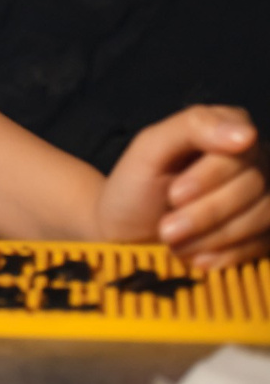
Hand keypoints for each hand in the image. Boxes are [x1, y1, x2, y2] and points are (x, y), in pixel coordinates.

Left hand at [98, 104, 268, 269]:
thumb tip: (248, 134)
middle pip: (254, 184)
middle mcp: (253, 160)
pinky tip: (194, 256)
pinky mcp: (265, 233)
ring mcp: (263, 197)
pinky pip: (263, 245)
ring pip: (263, 216)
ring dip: (212, 236)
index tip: (174, 196)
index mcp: (226, 127)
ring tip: (173, 241)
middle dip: (205, 212)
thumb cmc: (136, 186)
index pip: (241, 149)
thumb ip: (191, 127)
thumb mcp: (149, 149)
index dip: (209, 176)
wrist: (127, 234)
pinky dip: (225, 255)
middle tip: (166, 228)